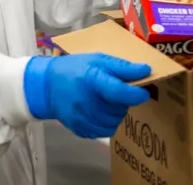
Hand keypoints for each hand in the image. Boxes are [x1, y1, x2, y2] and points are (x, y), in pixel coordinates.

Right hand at [24, 53, 150, 138]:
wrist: (46, 85)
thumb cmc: (75, 69)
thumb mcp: (98, 60)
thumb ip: (122, 67)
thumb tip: (147, 70)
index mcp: (91, 80)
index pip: (119, 91)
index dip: (136, 93)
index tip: (143, 92)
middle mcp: (86, 102)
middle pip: (119, 109)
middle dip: (123, 101)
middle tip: (114, 91)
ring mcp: (81, 118)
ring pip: (114, 122)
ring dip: (116, 113)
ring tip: (106, 101)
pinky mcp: (80, 130)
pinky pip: (104, 131)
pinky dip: (107, 123)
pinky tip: (99, 111)